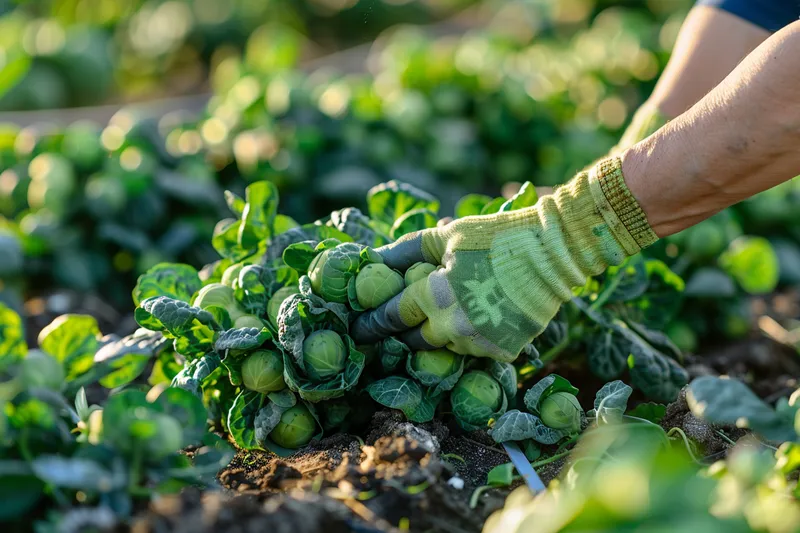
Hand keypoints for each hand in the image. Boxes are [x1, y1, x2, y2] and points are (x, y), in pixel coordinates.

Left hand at [351, 157, 657, 361]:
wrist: (556, 251)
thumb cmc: (497, 236)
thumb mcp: (447, 235)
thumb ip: (406, 252)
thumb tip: (373, 261)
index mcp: (436, 295)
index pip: (392, 316)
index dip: (372, 322)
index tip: (357, 327)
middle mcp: (455, 327)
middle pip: (414, 340)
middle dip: (399, 336)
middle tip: (386, 333)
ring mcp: (481, 343)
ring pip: (445, 346)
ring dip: (437, 335)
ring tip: (434, 322)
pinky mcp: (503, 352)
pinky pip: (473, 351)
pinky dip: (467, 339)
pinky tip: (469, 322)